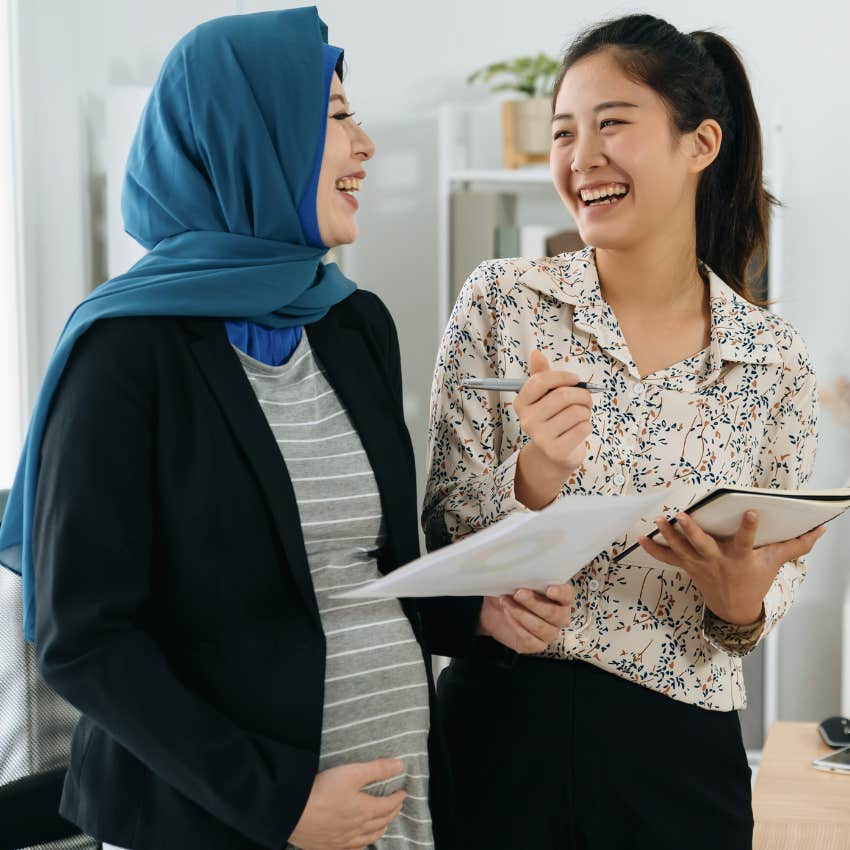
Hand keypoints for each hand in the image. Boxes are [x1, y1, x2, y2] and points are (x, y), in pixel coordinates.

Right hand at [289, 759, 406, 849]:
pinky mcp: (329, 846)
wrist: (293, 813)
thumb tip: (400, 765)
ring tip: (385, 824)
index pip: (388, 805)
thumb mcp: (352, 772)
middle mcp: (357, 828)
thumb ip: (377, 769)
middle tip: (397, 806)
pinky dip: (361, 845)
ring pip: (368, 837)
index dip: (398, 798)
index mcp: (365, 810)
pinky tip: (361, 843)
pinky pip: (351, 849)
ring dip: (380, 829)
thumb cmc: (322, 791)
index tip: (403, 792)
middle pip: (380, 822)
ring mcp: (343, 840)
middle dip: (392, 813)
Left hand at [477, 582, 574, 652]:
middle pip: (555, 614)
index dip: (561, 593)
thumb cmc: (511, 591)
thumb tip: (522, 570)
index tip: (549, 589)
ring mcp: (550, 632)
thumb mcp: (517, 580)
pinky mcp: (537, 644)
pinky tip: (507, 614)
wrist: (494, 609)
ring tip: (505, 602)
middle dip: (535, 603)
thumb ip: (526, 576)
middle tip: (518, 593)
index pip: (568, 595)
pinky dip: (517, 626)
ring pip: (542, 628)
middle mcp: (560, 616)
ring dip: (522, 614)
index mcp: (561, 597)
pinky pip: (531, 640)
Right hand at [514, 350, 592, 508]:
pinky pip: (583, 428)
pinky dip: (587, 426)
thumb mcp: (545, 396)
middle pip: (563, 396)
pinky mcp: (556, 450)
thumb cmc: (553, 419)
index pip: (540, 381)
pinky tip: (579, 430)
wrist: (555, 454)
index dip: (563, 377)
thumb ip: (541, 375)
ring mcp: (540, 437)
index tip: (575, 380)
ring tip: (580, 416)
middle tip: (585, 399)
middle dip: (582, 395)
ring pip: (576, 412)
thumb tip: (535, 353)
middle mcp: (527, 420)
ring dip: (586, 411)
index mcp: (522, 403)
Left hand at [638, 510, 826, 624]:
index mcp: (740, 559)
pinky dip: (653, 549)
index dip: (750, 527)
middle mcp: (717, 562)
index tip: (751, 511)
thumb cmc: (754, 581)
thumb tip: (820, 529)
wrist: (734, 610)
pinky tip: (641, 537)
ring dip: (668, 535)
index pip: (746, 541)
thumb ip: (796, 545)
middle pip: (704, 546)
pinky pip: (667, 559)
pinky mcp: (687, 568)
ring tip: (659, 518)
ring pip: (682, 550)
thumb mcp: (775, 563)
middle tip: (682, 515)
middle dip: (693, 531)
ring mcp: (699, 566)